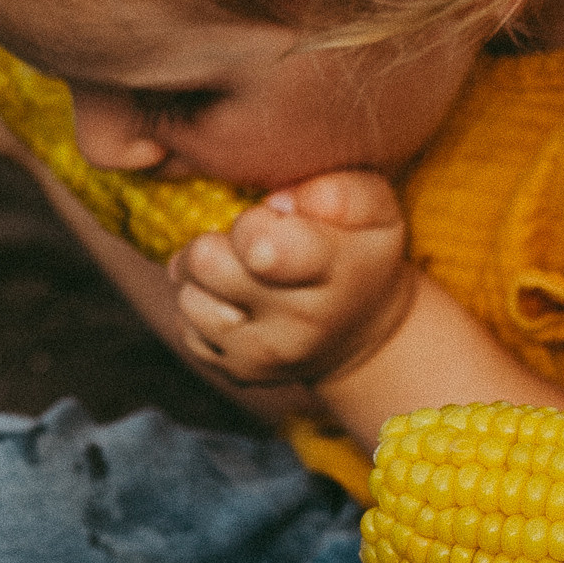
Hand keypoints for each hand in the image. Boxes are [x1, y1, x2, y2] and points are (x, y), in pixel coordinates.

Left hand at [168, 171, 416, 387]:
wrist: (360, 330)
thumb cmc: (361, 250)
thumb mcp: (376, 209)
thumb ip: (340, 191)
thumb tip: (279, 199)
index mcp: (341, 271)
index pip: (265, 246)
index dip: (254, 221)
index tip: (273, 215)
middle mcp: (305, 321)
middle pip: (207, 262)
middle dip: (220, 239)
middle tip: (248, 239)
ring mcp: (269, 353)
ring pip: (189, 295)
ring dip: (204, 274)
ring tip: (237, 267)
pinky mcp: (240, 372)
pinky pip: (186, 327)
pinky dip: (203, 305)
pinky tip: (234, 299)